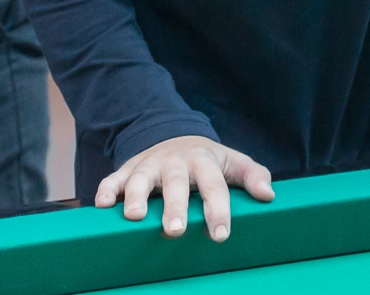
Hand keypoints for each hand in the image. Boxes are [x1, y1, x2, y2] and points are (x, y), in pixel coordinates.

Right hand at [96, 134, 273, 240]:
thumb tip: (269, 195)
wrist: (176, 135)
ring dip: (135, 196)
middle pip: (175, 182)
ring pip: (141, 178)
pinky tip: (100, 205)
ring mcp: (150, 164)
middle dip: (174, 206)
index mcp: (204, 160)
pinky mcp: (129, 168)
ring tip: (133, 217)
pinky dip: (106, 189)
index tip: (220, 235)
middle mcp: (176, 161)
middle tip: (175, 231)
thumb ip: (253, 175)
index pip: (214, 185)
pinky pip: (114, 178)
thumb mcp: (233, 162)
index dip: (217, 210)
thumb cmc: (209, 161)